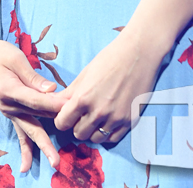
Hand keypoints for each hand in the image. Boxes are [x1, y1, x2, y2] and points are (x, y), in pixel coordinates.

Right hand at [0, 36, 63, 169]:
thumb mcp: (15, 58)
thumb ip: (33, 77)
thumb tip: (51, 90)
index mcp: (9, 90)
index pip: (37, 100)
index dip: (55, 104)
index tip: (71, 107)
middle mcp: (9, 105)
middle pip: (35, 121)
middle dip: (52, 134)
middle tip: (61, 154)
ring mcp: (9, 111)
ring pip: (29, 130)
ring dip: (42, 145)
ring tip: (53, 162)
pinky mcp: (10, 111)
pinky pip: (20, 131)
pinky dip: (25, 148)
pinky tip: (27, 165)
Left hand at [53, 30, 163, 144]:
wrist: (138, 53)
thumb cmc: (110, 58)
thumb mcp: (85, 73)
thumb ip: (69, 92)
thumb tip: (54, 103)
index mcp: (83, 98)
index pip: (62, 123)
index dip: (62, 119)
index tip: (67, 114)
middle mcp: (98, 112)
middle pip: (78, 133)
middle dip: (77, 124)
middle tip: (83, 113)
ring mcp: (115, 118)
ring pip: (95, 138)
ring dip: (93, 130)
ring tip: (97, 116)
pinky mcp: (129, 121)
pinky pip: (112, 139)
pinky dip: (107, 133)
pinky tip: (108, 120)